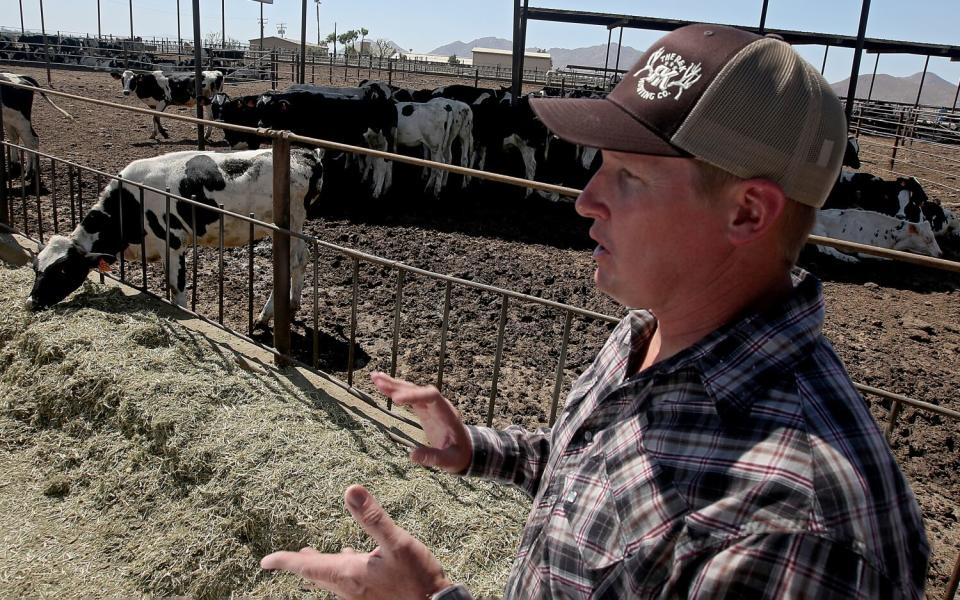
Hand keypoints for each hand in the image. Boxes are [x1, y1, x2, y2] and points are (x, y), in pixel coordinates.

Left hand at [261, 485, 452, 599]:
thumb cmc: (416, 578)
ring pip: (331, 579)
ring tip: (309, 557)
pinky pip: (348, 582)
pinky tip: (352, 560)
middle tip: (280, 561)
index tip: (265, 562)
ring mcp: (360, 595)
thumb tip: (351, 490)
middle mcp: (348, 588)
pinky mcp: (372, 597)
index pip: (307, 567)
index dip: (285, 562)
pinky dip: (341, 570)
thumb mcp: (397, 543)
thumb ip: (373, 517)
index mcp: (348, 574)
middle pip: (316, 575)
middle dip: (299, 565)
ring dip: (318, 568)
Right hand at [370, 372, 471, 473]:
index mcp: (447, 414)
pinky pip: (409, 397)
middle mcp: (439, 405)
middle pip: (418, 389)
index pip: (432, 396)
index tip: (396, 400)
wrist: (465, 450)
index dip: (414, 396)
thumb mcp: (449, 460)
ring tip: (375, 377)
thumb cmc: (459, 456)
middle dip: (399, 386)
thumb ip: (432, 457)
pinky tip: (382, 386)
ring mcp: (431, 406)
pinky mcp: (424, 409)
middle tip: (378, 382)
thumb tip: (411, 456)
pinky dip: (395, 391)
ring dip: (394, 384)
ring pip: (412, 390)